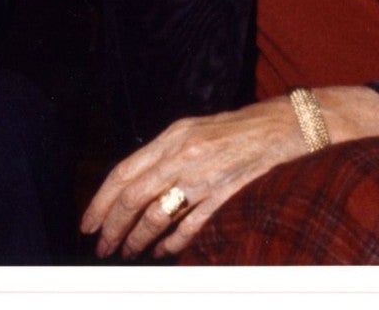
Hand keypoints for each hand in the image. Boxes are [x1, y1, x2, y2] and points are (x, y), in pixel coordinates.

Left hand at [80, 86, 378, 259]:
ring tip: (127, 252)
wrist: (290, 126)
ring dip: (138, 238)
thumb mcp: (196, 131)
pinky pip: (192, 225)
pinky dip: (174, 242)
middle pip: (134, 196)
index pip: (124, 171)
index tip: (88, 222)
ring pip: (158, 214)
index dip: (101, 200)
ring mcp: (206, 176)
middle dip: (113, 226)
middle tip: (102, 246)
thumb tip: (134, 186)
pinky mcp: (228, 195)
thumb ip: (166, 155)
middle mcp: (184, 154)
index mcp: (173, 136)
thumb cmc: (240, 129)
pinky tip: (164, 251)